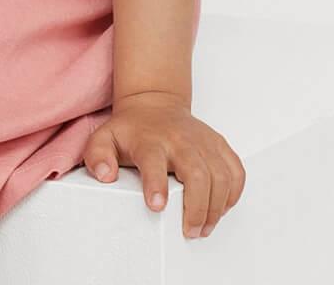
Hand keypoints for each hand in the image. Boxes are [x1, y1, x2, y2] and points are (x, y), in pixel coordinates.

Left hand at [82, 90, 244, 238]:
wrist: (154, 102)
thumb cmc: (132, 129)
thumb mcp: (104, 137)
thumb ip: (97, 156)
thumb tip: (106, 175)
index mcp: (150, 140)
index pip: (154, 161)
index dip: (155, 184)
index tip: (157, 206)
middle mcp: (179, 139)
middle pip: (197, 173)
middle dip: (197, 207)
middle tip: (190, 231)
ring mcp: (202, 141)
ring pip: (220, 175)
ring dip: (216, 206)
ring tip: (204, 227)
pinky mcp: (218, 143)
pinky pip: (235, 169)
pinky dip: (234, 191)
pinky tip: (222, 206)